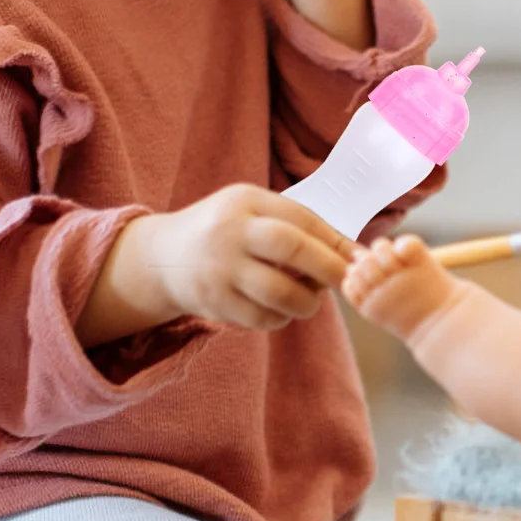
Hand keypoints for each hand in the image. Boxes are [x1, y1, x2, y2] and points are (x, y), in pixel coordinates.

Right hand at [144, 184, 359, 330]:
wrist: (162, 257)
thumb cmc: (224, 232)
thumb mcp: (251, 212)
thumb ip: (294, 225)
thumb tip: (351, 250)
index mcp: (246, 201)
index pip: (301, 218)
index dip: (336, 239)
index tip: (358, 257)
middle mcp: (231, 231)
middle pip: (292, 247)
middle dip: (329, 267)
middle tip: (347, 281)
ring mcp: (220, 268)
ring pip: (279, 292)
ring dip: (307, 301)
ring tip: (310, 299)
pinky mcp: (214, 301)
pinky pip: (262, 318)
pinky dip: (281, 318)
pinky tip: (281, 311)